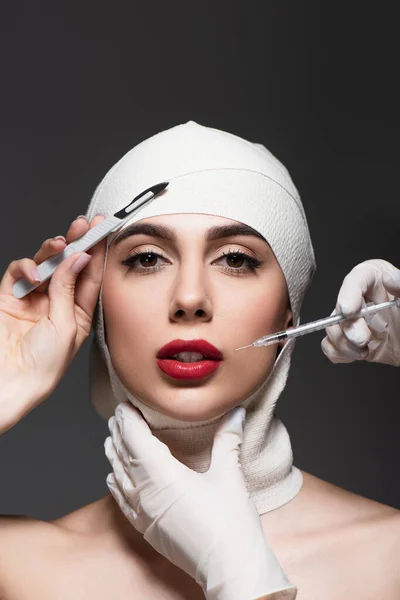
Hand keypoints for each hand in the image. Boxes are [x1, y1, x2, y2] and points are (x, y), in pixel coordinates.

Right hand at [0, 215, 105, 432]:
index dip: (98, 252)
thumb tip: (78, 258)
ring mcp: (33, 299)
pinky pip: (18, 273)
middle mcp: (57, 303)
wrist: (10, 383)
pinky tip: (35, 272)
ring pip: (45, 265)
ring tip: (61, 243)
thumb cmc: (43, 367)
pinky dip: (26, 267)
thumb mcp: (65, 325)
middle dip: (77, 243)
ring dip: (53, 251)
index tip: (105, 230)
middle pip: (69, 266)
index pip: (90, 276)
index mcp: (78, 312)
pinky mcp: (10, 298)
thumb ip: (68, 289)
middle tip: (86, 224)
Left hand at [105, 403, 296, 599]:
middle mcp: (147, 494)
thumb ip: (229, 439)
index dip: (128, 420)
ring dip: (114, 456)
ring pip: (120, 478)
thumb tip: (237, 411)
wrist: (230, 570)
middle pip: (124, 456)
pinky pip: (123, 502)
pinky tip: (112, 478)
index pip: (136, 440)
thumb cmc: (231, 525)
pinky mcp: (147, 530)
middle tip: (117, 415)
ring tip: (111, 439)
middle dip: (119, 433)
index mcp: (164, 477)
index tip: (124, 405)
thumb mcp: (230, 476)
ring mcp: (144, 514)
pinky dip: (115, 485)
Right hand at [321, 259, 399, 365]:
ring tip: (364, 351)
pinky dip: (340, 353)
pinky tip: (357, 354)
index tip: (350, 310)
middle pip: (340, 308)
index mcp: (374, 280)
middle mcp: (360, 299)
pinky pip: (331, 345)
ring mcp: (354, 321)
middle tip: (362, 339)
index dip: (349, 294)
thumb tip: (390, 279)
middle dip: (348, 327)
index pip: (356, 280)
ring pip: (332, 328)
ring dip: (345, 344)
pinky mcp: (350, 340)